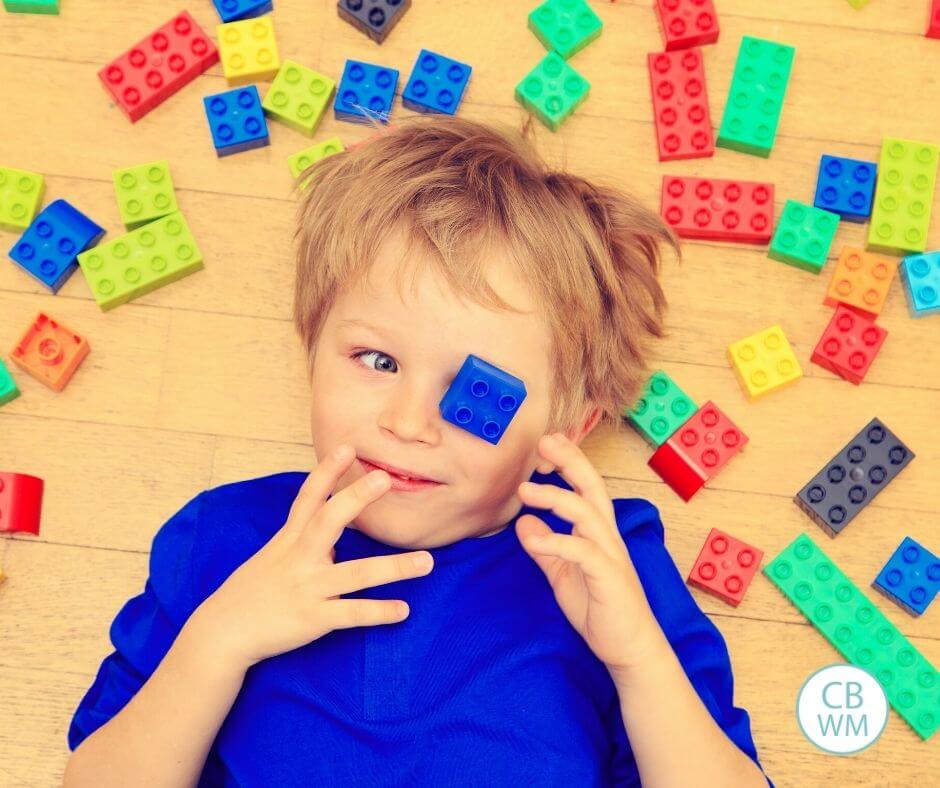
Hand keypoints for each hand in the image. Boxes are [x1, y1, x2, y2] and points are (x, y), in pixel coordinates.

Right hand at [190, 445, 433, 671]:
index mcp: (289, 540)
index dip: (327, 472)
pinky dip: (378, 612)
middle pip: (329, 521)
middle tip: (386, 477)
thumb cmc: (251, 591)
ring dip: (393, 568)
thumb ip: (304, 538)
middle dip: (356, 498)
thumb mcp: (274, 556)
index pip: (309, 498)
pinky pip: (350, 615)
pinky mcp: (311, 619)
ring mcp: (306, 588)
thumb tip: (333, 528)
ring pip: (355, 574)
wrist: (222, 634)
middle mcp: (299, 559)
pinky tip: (403, 610)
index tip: (348, 447)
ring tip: (427, 562)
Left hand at [516, 433, 663, 679]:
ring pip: (587, 513)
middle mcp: (608, 536)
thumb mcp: (563, 574)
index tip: (545, 444)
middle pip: (592, 488)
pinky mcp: (608, 577)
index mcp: (598, 532)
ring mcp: (611, 555)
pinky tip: (532, 539)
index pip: (585, 487)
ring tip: (524, 489)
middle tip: (544, 441)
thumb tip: (524, 522)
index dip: (568, 463)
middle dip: (570, 461)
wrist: (630, 649)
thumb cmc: (600, 609)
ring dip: (555, 497)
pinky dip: (557, 542)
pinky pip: (583, 552)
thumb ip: (546, 547)